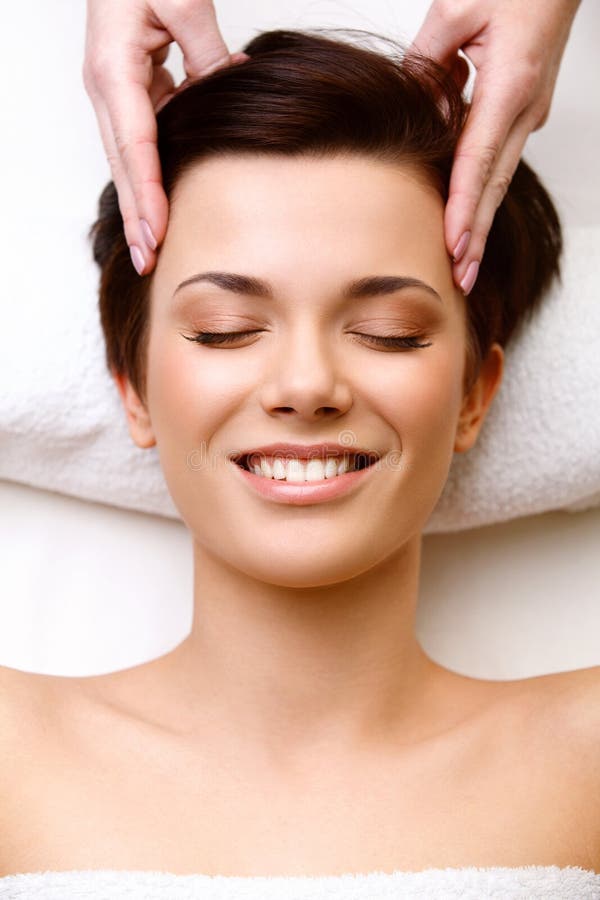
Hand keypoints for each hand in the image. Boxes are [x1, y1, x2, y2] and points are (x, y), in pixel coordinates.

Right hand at [83, 0, 247, 275]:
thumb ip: (206, 53)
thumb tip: (230, 92)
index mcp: (114, 70)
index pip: (135, 146)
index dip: (147, 194)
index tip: (158, 233)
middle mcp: (107, 89)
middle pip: (123, 166)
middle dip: (135, 218)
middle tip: (148, 263)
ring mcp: (115, 94)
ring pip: (129, 162)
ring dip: (142, 206)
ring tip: (154, 249)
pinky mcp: (129, 92)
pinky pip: (142, 143)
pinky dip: (152, 178)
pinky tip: (163, 209)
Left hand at [413, 0, 580, 293]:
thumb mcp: (454, 10)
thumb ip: (426, 65)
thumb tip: (415, 113)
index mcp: (510, 84)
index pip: (479, 160)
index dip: (466, 208)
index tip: (454, 246)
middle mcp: (525, 108)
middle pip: (495, 184)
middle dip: (478, 236)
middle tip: (461, 279)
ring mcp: (528, 112)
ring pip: (498, 176)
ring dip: (480, 219)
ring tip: (462, 260)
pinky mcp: (523, 109)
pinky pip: (496, 156)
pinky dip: (480, 189)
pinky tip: (464, 215)